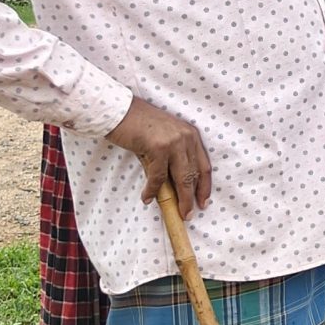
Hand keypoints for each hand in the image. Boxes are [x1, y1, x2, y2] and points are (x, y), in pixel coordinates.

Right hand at [109, 98, 211, 217]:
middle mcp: (186, 138)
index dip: (205, 186)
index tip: (204, 202)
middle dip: (193, 197)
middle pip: (194, 174)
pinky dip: (152, 190)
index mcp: (191, 135)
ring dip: (180, 199)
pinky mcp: (158, 148)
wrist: (119, 111)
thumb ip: (172, 157)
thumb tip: (173, 186)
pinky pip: (158, 177)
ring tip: (177, 213)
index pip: (204, 165)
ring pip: (181, 178)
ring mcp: (174, 143)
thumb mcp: (162, 138)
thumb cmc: (138, 125)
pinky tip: (147, 198)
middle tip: (189, 213)